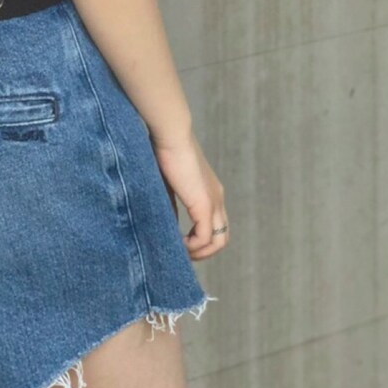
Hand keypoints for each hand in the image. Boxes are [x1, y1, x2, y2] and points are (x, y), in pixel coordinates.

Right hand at [150, 130, 228, 260]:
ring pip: (219, 241)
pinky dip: (193, 246)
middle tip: (182, 253)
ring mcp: (213, 202)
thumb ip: (173, 204)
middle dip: (204, 251)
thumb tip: (170, 226)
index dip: (200, 239)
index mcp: (210, 190)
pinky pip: (205, 237)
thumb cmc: (164, 151)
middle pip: (222, 237)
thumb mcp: (169, 183)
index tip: (180, 242)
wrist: (171, 135)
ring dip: (201, 253)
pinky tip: (177, 244)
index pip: (215, 223)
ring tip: (180, 253)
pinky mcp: (204, 205)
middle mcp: (217, 198)